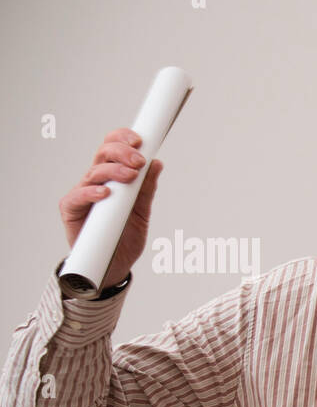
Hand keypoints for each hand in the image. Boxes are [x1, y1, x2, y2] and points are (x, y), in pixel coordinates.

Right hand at [59, 128, 162, 290]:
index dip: (123, 140)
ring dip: (113, 171)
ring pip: (94, 173)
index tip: (140, 140)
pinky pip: (77, 196)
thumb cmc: (125, 238)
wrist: (113, 266)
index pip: (113, 149)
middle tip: (138, 160)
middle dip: (121, 152)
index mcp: (112, 178)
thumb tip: (157, 164)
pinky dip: (91, 193)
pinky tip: (105, 193)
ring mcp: (82, 194)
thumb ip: (147, 190)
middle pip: (103, 155)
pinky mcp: (71, 210)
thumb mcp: (142, 213)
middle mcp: (96, 182)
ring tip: (130, 176)